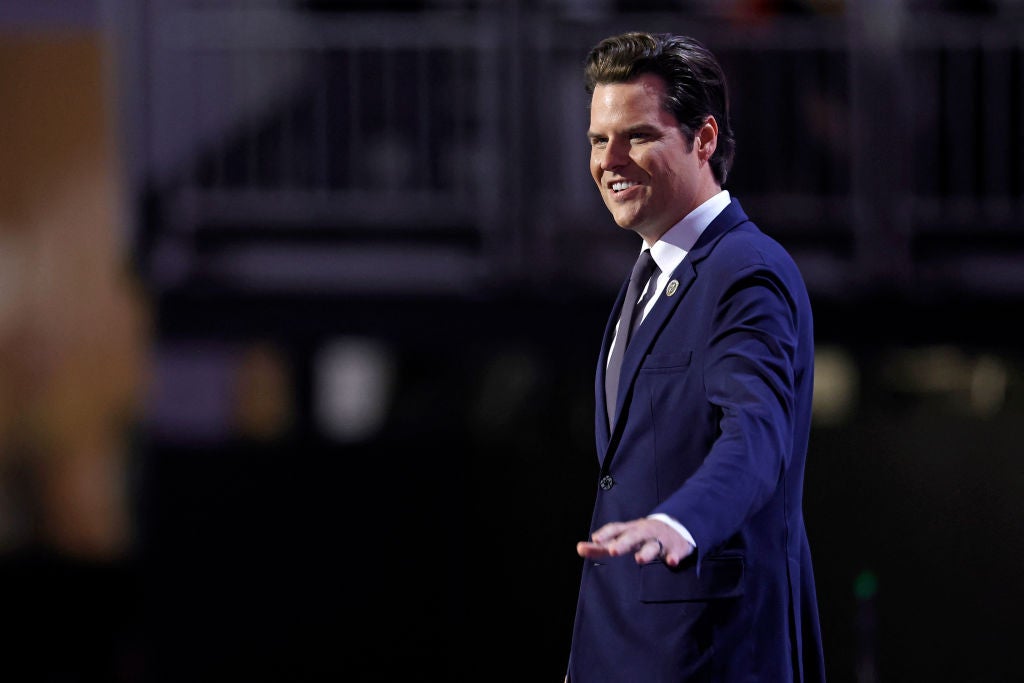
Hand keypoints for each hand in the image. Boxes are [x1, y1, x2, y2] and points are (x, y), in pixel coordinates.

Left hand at [576, 518, 693, 566]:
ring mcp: (660, 540)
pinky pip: (675, 553)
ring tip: (639, 559)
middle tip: (613, 550)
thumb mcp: (623, 537)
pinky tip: (672, 562)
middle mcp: (643, 533)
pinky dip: (673, 557)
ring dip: (646, 552)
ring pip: (653, 546)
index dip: (606, 534)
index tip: (595, 539)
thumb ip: (602, 545)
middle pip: (633, 536)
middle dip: (623, 543)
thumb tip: (579, 548)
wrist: (676, 526)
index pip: (616, 529)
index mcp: (630, 530)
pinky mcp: (675, 548)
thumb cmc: (642, 535)